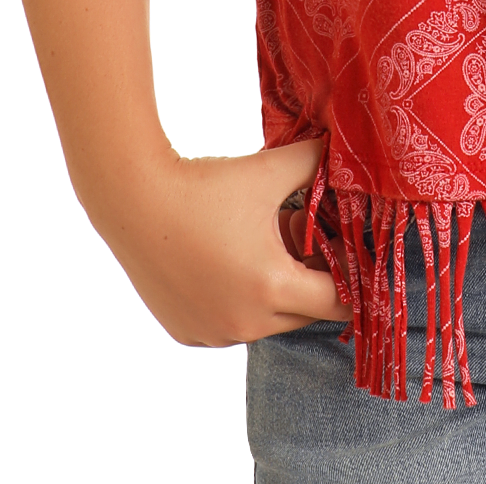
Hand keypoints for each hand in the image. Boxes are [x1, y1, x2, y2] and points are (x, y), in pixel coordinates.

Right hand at [95, 137, 350, 346]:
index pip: (338, 302)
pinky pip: (232, 324)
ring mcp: (213, 334)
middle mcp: (245, 324)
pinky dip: (240, 301)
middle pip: (303, 313)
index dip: (351, 277)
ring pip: (267, 321)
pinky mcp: (188, 333)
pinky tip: (229, 262)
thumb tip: (342, 151)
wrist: (134, 200)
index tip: (349, 254)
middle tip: (302, 237)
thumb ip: (315, 162)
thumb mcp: (269, 171)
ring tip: (263, 244)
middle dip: (311, 279)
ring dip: (275, 292)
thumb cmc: (204, 186)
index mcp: (272, 288)